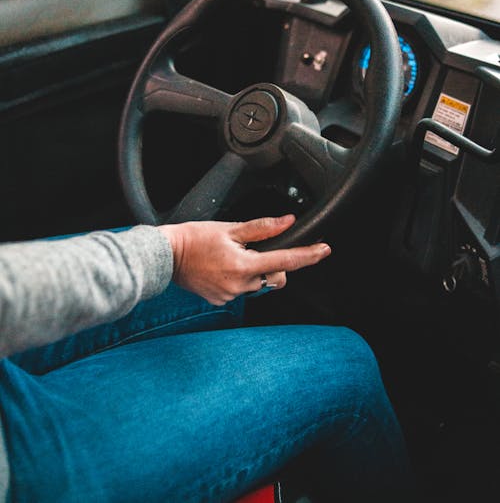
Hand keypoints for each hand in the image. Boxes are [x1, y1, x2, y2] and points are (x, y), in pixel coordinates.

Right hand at [158, 214, 330, 304]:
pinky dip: (240, 279)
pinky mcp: (220, 301)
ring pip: (259, 284)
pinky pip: (241, 290)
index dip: (308, 255)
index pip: (286, 261)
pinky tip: (223, 267)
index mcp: (244, 265)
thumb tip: (287, 222)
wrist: (166, 256)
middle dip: (274, 265)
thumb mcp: (230, 228)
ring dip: (255, 271)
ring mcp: (230, 296)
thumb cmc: (194, 239)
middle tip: (255, 249)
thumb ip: (262, 228)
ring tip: (233, 257)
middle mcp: (240, 285)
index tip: (324, 250)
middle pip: (275, 277)